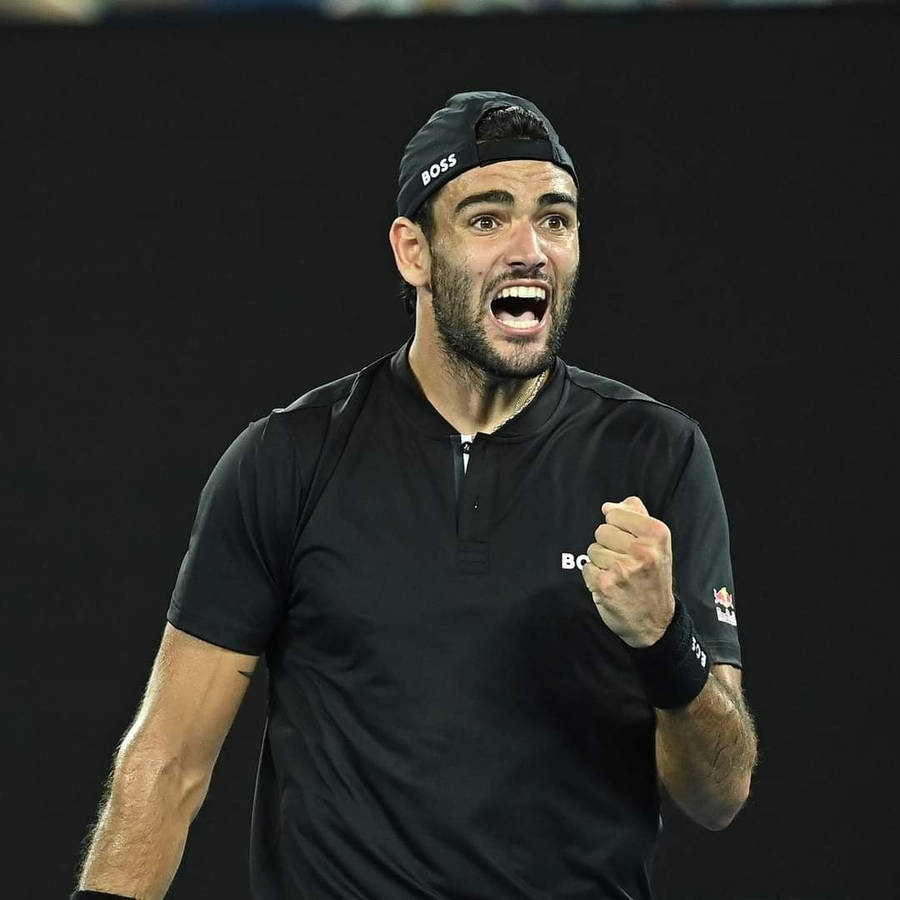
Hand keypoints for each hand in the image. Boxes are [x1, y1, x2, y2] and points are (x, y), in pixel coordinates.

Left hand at [582, 496, 675, 647]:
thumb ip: (636, 517)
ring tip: (619, 574)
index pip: (615, 513)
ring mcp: (623, 568)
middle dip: (608, 544)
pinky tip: (610, 584)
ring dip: (601, 562)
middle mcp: (642, 551)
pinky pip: (587, 567)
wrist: (656, 621)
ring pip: (593, 549)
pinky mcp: (605, 584)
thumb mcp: (657, 544)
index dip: (617, 526)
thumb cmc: (653, 578)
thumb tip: (609, 506)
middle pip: (601, 531)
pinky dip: (594, 576)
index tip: (628, 540)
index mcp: (656, 535)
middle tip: (624, 561)